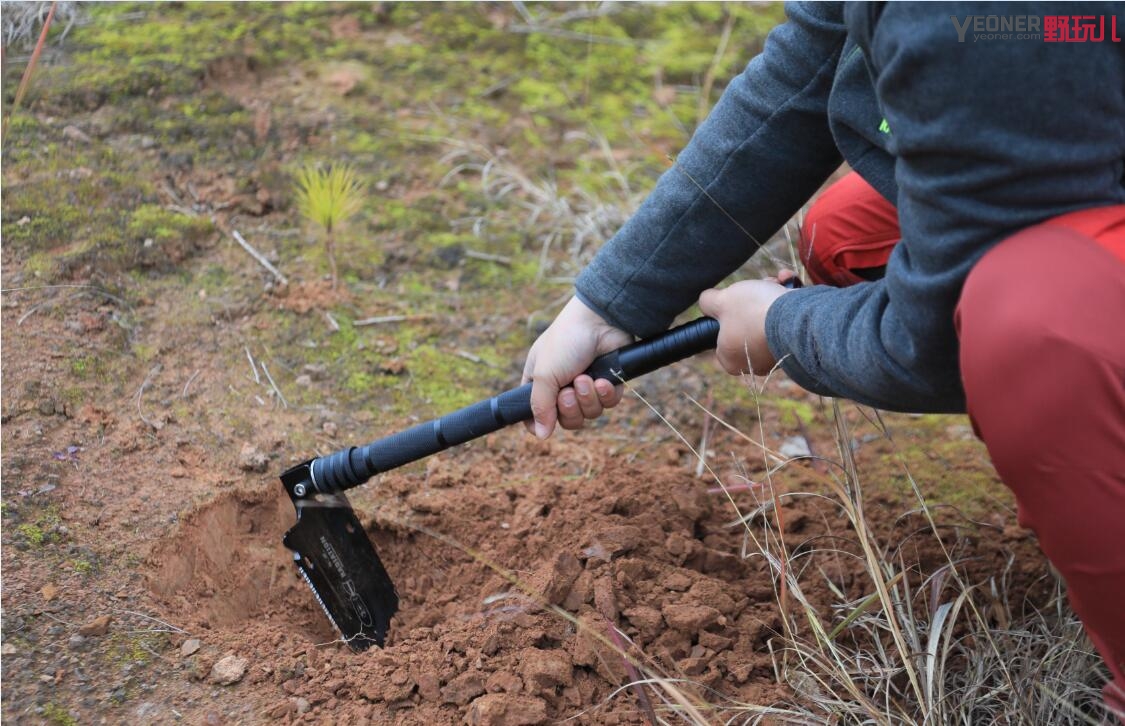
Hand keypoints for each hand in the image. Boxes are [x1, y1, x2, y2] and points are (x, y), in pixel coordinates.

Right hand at [522, 296, 632, 438]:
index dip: (540, 423)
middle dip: (569, 409)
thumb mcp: (544, 374)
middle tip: (568, 391)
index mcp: (539, 382)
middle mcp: (562, 386)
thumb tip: (541, 435)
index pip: (536, 414)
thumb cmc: (565, 342)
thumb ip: (540, 406)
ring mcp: (587, 385)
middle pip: (567, 420)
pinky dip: (605, 394)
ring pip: (589, 414)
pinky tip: (602, 380)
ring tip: (587, 379)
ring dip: (588, 399)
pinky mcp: (608, 383)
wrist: (600, 321)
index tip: (545, 425)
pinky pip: (608, 404)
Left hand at [698, 271, 797, 375]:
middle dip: (751, 299)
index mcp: (731, 360)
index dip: (724, 315)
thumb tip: (706, 301)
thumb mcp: (722, 301)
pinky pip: (788, 319)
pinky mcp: (797, 343)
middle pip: (746, 322)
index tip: (730, 301)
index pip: (720, 338)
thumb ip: (708, 302)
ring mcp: (777, 354)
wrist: (797, 317)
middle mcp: (754, 362)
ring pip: (768, 318)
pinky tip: (788, 283)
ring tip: (774, 283)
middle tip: (754, 288)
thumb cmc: (753, 312)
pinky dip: (788, 299)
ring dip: (770, 294)